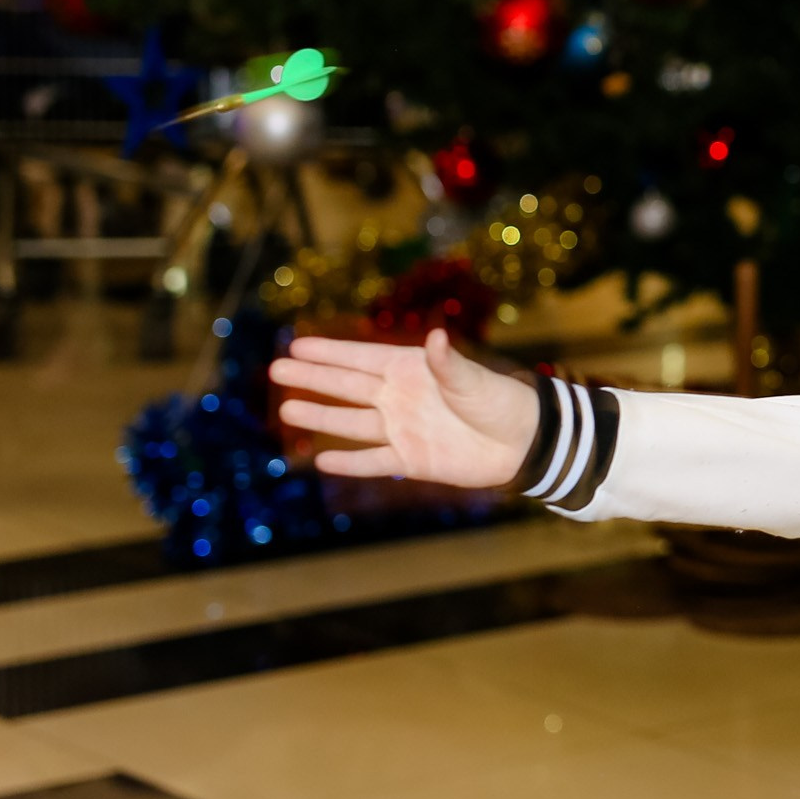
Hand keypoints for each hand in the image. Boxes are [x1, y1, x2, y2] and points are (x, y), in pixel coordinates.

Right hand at [270, 330, 536, 485]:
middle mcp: (401, 397)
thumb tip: (437, 336)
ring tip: (287, 410)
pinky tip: (320, 460)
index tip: (296, 345)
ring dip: (321, 417)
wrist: (524, 442)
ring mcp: (403, 429)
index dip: (329, 352)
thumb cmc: (501, 401)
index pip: (362, 359)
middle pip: (347, 387)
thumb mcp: (472, 380)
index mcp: (412, 370)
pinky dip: (349, 462)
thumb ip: (448, 363)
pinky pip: (373, 461)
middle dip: (313, 378)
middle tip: (275, 370)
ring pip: (352, 423)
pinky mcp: (411, 460)